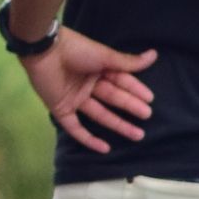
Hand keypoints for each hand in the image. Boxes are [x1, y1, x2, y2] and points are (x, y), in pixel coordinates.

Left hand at [16, 28, 156, 151]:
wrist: (45, 51)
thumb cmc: (76, 50)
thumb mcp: (104, 55)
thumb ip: (127, 62)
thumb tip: (154, 55)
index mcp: (97, 69)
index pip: (120, 81)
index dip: (135, 90)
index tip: (150, 99)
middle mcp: (87, 84)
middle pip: (112, 99)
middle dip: (130, 107)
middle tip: (147, 116)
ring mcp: (74, 98)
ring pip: (100, 115)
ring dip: (118, 125)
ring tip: (138, 135)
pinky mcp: (61, 109)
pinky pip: (75, 128)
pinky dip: (89, 139)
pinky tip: (105, 149)